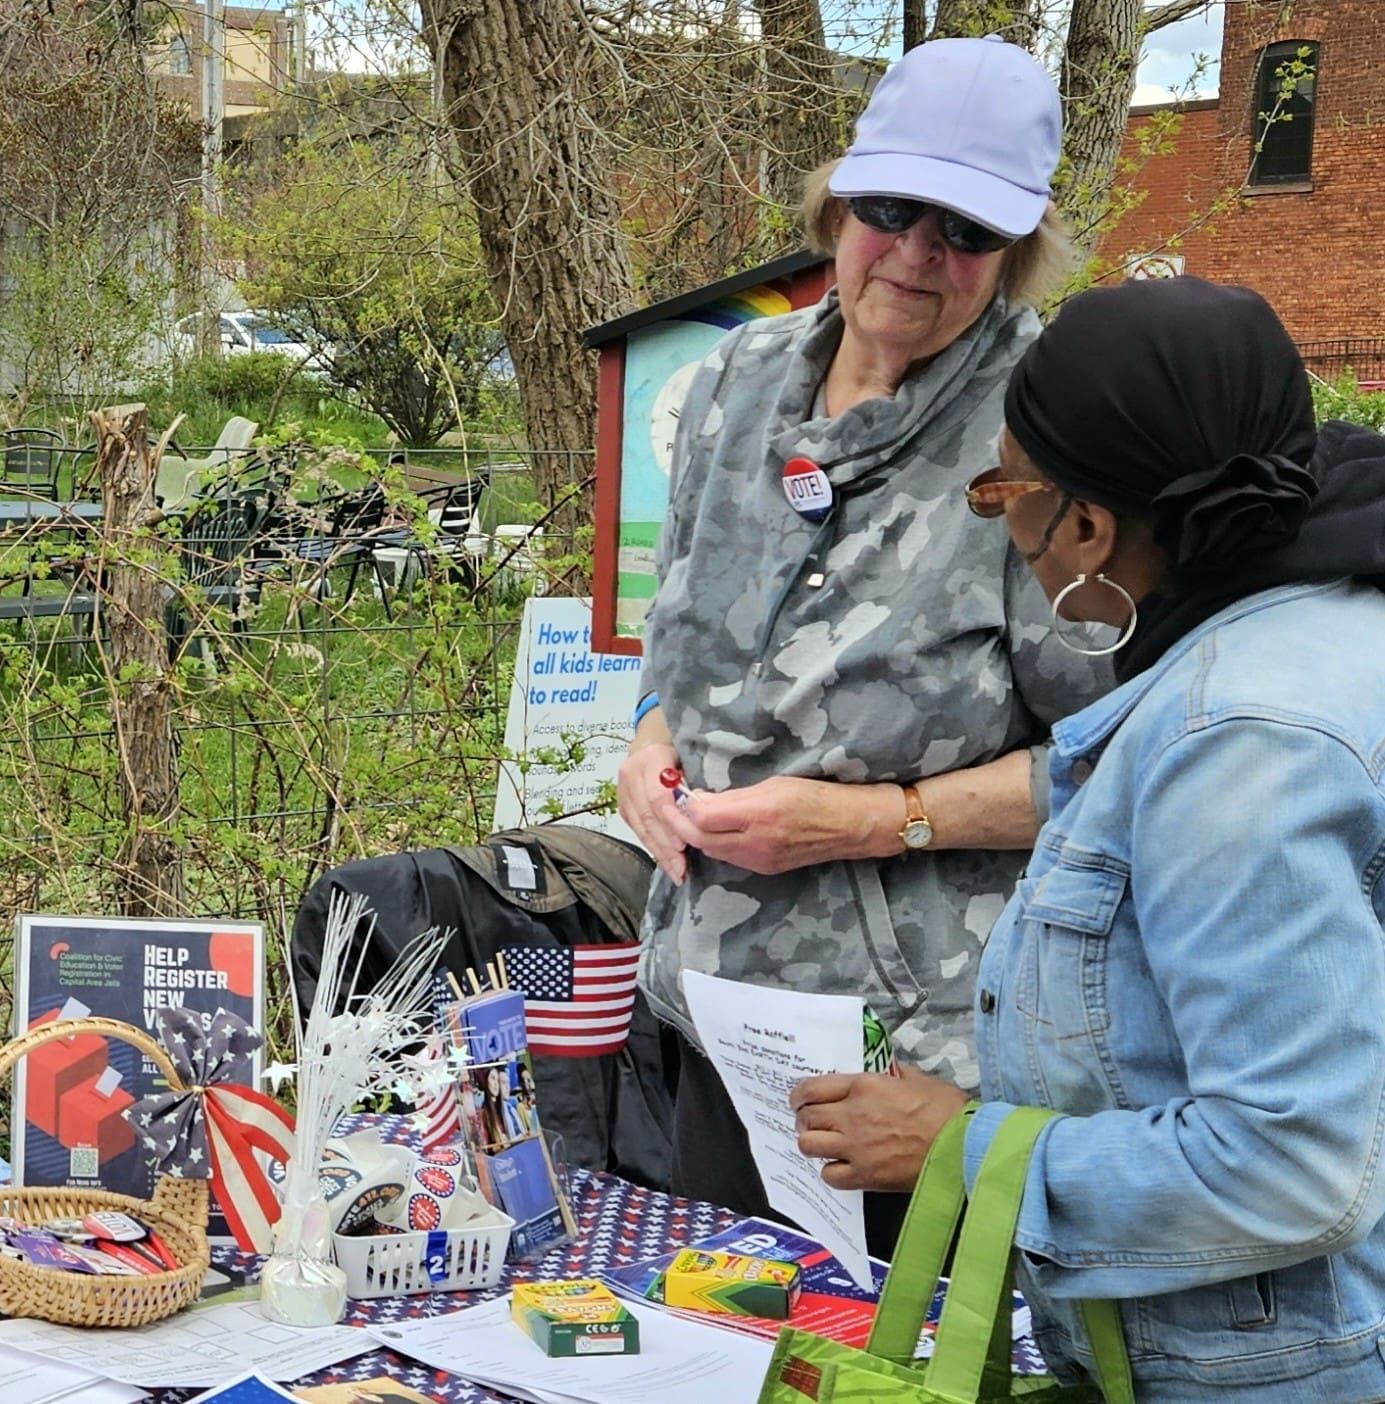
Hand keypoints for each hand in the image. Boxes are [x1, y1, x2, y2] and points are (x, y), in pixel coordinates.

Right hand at [616, 726, 687, 884]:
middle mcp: (631, 774)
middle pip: (649, 816)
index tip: (685, 844)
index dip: (671, 822)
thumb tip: (705, 810)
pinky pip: (636, 828)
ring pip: (641, 826)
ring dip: (659, 852)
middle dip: (666, 846)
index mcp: (651, 758)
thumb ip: (694, 780)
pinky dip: (652, 846)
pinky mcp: (622, 804)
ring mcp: (623, 790)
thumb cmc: (679, 748)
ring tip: (676, 872)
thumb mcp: (690, 756)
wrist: (651, 739)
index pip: (658, 797)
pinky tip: (664, 862)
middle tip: (682, 869)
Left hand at [670, 775, 902, 873]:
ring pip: (711, 851)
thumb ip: (734, 795)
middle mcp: (756, 843)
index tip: (675, 790)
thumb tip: (699, 799)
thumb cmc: (816, 795)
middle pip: (700, 839)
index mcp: (759, 815)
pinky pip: (728, 857)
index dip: (681, 805)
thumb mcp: (775, 783)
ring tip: (685, 814)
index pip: (702, 817)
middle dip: (678, 823)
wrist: (850, 826)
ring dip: (694, 834)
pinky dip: (713, 842)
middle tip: (669, 804)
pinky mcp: (765, 868)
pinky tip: (711, 828)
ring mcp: (760, 860)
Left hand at [790, 1068, 970, 1192]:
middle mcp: (852, 1115)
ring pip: (810, 1146)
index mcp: (863, 1086)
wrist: (963, 1145)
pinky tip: (842, 1166)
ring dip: (812, 1143)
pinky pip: (830, 1176)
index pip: (813, 1088)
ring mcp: (856, 1148)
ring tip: (823, 1143)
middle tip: (812, 1122)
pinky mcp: (865, 1176)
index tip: (799, 1099)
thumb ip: (891, 1077)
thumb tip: (885, 1077)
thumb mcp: (916, 1078)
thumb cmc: (945, 1108)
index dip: (799, 1095)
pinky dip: (831, 1171)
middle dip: (804, 1118)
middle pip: (807, 1117)